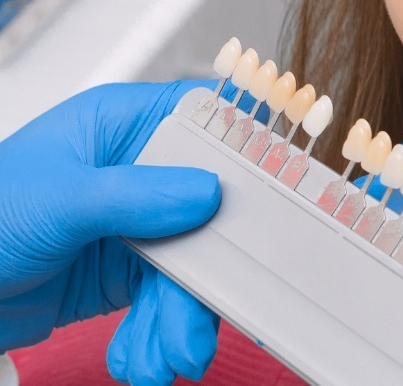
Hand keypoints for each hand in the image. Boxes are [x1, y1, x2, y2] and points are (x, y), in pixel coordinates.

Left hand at [0, 81, 221, 382]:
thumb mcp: (55, 201)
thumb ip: (132, 194)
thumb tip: (206, 192)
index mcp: (122, 125)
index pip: (203, 121)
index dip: (243, 151)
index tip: (272, 193)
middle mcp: (140, 168)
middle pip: (211, 205)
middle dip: (209, 269)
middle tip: (201, 316)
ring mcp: (139, 219)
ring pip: (195, 260)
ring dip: (182, 315)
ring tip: (166, 356)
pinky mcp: (132, 267)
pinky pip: (170, 295)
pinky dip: (162, 330)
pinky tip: (144, 355)